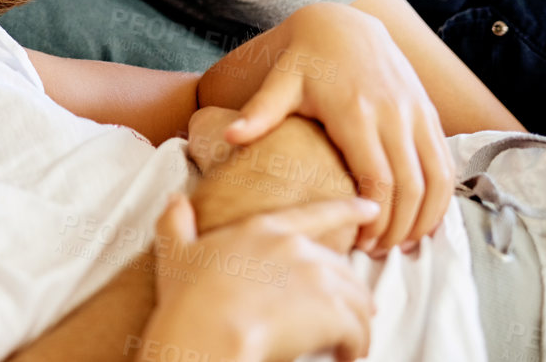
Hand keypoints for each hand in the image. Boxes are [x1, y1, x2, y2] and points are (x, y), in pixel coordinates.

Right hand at [142, 195, 377, 361]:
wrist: (205, 330)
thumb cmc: (188, 297)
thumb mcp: (174, 252)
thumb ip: (176, 222)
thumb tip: (174, 199)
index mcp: (262, 229)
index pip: (315, 213)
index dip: (347, 209)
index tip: (371, 209)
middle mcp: (295, 247)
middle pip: (342, 267)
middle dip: (351, 293)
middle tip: (355, 314)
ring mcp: (316, 278)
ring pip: (357, 299)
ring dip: (357, 323)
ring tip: (351, 344)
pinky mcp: (330, 312)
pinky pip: (358, 331)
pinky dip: (356, 347)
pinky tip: (346, 357)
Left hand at [225, 4, 452, 255]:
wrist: (344, 24)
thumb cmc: (306, 59)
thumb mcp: (281, 81)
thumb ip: (260, 112)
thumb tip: (230, 137)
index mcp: (355, 112)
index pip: (378, 179)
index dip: (373, 218)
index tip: (359, 242)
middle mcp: (393, 113)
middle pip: (410, 188)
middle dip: (398, 228)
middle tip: (377, 251)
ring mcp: (416, 113)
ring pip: (437, 179)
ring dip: (425, 218)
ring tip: (401, 242)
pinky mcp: (428, 113)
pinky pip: (445, 163)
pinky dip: (440, 197)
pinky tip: (421, 218)